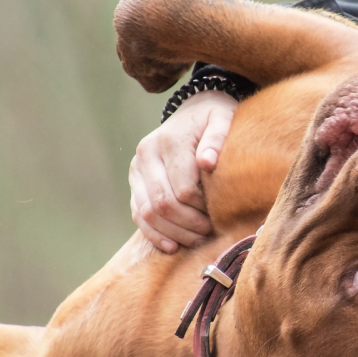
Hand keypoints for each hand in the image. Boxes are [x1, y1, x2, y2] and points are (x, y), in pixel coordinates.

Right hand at [129, 90, 237, 252]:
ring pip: (148, 213)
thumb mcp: (222, 118)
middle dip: (188, 224)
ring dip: (173, 233)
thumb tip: (208, 163)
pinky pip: (139, 214)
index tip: (220, 213)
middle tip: (210, 232)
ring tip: (197, 240)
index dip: (202, 208)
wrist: (193, 111)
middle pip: (163, 203)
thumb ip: (217, 137)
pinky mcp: (134, 182)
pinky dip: (155, 234)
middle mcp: (146, 155)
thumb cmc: (213, 118)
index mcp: (167, 141)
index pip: (183, 188)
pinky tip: (173, 246)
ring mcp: (136, 170)